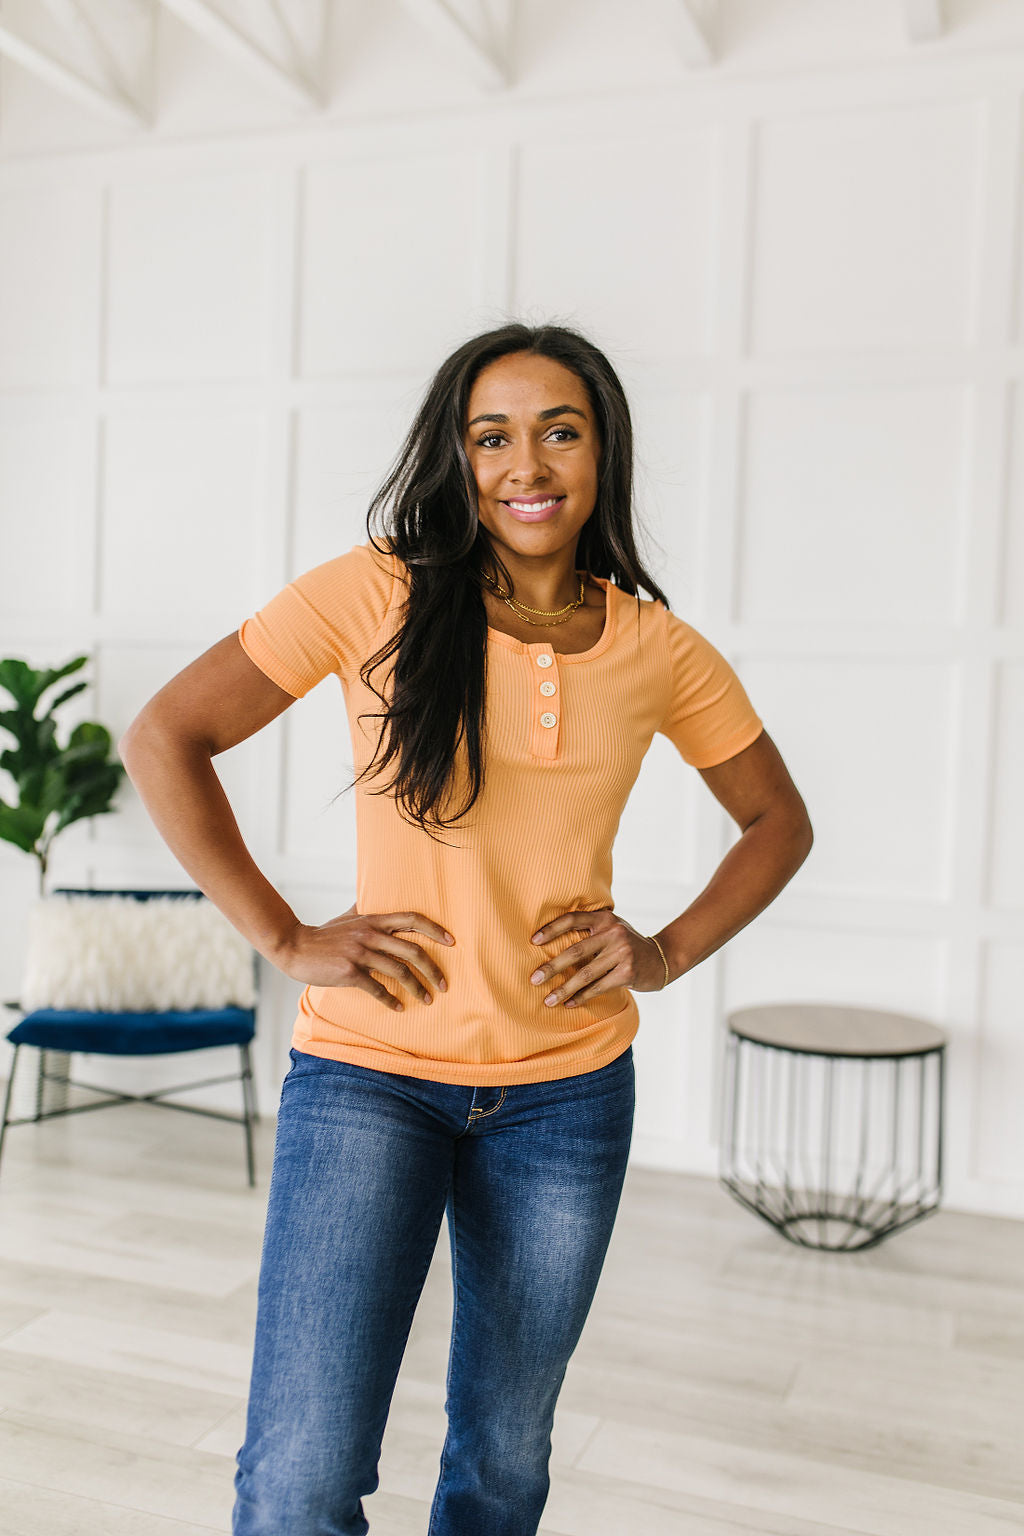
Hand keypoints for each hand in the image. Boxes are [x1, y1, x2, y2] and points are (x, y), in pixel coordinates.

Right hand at [273, 904, 454, 1012]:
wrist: (294, 947)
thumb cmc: (324, 934)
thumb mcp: (348, 917)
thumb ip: (366, 910)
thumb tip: (376, 895)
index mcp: (373, 919)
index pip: (412, 919)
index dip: (435, 929)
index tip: (452, 942)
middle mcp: (370, 934)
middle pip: (413, 950)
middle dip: (433, 969)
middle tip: (443, 984)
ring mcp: (360, 953)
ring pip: (399, 971)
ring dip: (417, 988)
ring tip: (427, 999)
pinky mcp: (349, 972)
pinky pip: (377, 988)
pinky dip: (391, 1000)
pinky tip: (399, 1007)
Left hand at [528, 908, 667, 1007]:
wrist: (662, 958)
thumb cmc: (627, 944)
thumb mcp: (612, 929)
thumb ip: (590, 931)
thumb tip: (551, 942)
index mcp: (604, 919)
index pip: (572, 919)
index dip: (551, 929)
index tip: (532, 941)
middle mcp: (613, 933)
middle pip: (575, 951)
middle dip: (551, 967)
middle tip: (533, 979)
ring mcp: (622, 953)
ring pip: (585, 974)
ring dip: (564, 989)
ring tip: (547, 1000)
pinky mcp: (628, 973)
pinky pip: (599, 987)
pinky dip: (582, 997)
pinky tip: (569, 1004)